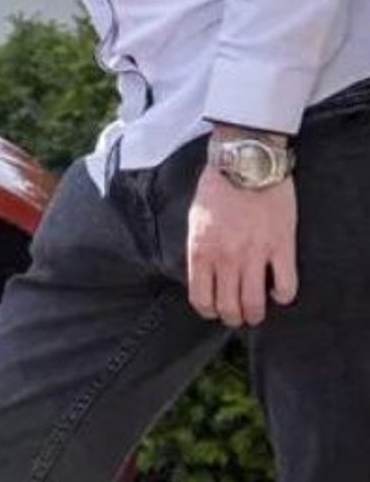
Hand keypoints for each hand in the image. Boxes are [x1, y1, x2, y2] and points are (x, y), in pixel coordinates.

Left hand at [186, 166, 297, 327]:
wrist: (245, 164)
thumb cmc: (217, 188)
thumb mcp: (195, 220)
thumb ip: (198, 249)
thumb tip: (202, 273)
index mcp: (201, 251)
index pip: (201, 298)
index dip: (208, 311)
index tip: (213, 311)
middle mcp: (226, 257)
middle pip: (228, 306)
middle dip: (232, 317)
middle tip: (237, 316)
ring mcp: (255, 254)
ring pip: (255, 303)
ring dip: (255, 314)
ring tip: (257, 312)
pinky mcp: (281, 247)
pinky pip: (286, 285)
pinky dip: (283, 296)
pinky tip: (278, 292)